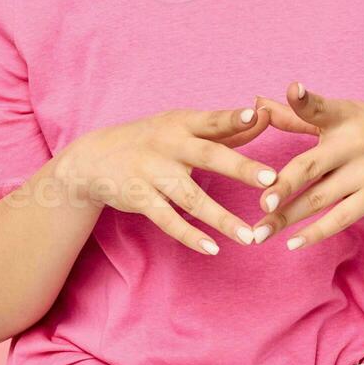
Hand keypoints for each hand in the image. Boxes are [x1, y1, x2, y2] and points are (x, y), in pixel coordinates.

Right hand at [55, 106, 280, 254]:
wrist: (93, 157)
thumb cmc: (152, 140)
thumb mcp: (182, 127)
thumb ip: (224, 127)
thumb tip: (264, 116)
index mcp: (182, 124)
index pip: (211, 121)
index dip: (232, 119)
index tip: (255, 115)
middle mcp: (168, 145)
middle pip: (208, 156)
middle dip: (239, 167)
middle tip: (270, 179)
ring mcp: (151, 172)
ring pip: (191, 197)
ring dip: (221, 218)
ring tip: (249, 236)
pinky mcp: (138, 197)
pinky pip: (167, 220)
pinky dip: (189, 235)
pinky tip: (212, 249)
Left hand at [246, 82, 363, 248]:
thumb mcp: (344, 116)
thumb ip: (298, 114)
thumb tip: (256, 103)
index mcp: (343, 116)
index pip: (320, 106)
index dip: (304, 99)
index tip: (292, 89)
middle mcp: (354, 142)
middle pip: (310, 165)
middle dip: (282, 185)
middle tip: (259, 203)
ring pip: (319, 198)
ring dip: (287, 217)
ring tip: (259, 233)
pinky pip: (341, 218)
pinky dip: (316, 232)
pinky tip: (293, 243)